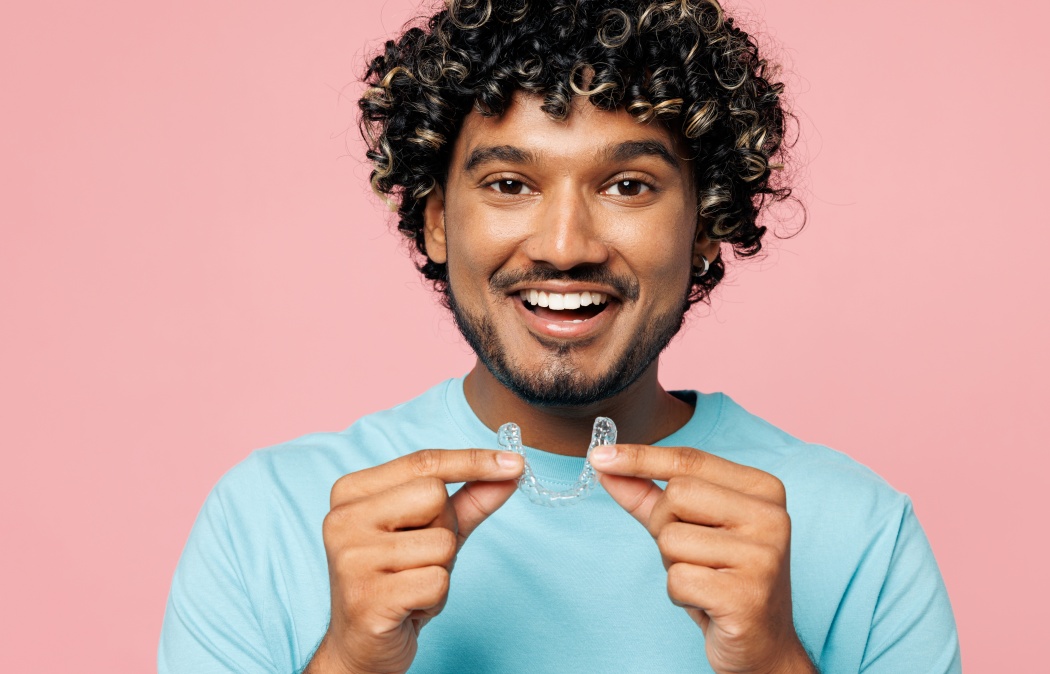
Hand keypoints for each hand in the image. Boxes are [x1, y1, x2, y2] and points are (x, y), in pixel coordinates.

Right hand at [305, 449, 523, 673]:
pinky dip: (435, 598)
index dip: (473, 461)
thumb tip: (511, 471)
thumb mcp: (433, 531)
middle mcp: (342, 519)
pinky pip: (437, 582)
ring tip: (412, 585)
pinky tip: (410, 606)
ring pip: (441, 543)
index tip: (515, 462)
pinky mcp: (367, 599)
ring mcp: (351, 559)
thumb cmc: (398, 581)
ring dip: (441, 569)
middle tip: (420, 557)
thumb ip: (469, 499)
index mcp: (351, 492)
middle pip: (434, 496)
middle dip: (445, 529)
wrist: (362, 647)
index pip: (423, 462)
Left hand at [590, 444, 815, 673]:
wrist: (761, 644)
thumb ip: (648, 496)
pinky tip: (707, 603)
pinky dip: (679, 594)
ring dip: (673, 565)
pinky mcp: (747, 595)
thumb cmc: (722, 579)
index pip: (690, 461)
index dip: (640, 457)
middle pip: (676, 495)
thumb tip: (605, 465)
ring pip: (672, 539)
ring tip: (704, 579)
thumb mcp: (686, 529)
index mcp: (764, 490)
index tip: (600, 455)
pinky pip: (678, 579)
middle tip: (691, 554)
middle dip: (664, 526)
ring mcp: (764, 556)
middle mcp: (772, 516)